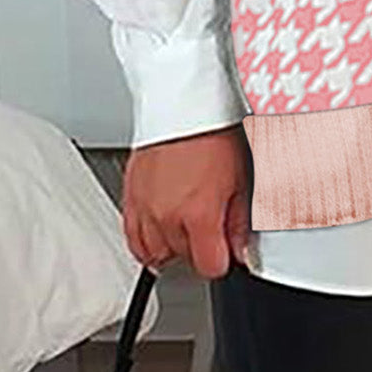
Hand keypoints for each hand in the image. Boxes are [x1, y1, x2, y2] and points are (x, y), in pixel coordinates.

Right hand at [122, 125, 251, 280]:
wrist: (181, 104)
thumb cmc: (212, 133)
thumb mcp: (241, 178)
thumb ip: (240, 221)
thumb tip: (241, 248)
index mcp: (198, 213)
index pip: (211, 266)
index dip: (224, 259)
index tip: (228, 247)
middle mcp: (166, 216)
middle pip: (184, 260)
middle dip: (200, 247)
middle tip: (211, 222)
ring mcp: (144, 208)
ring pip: (156, 254)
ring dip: (173, 245)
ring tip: (187, 222)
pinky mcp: (129, 198)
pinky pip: (133, 239)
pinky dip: (148, 239)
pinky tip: (163, 226)